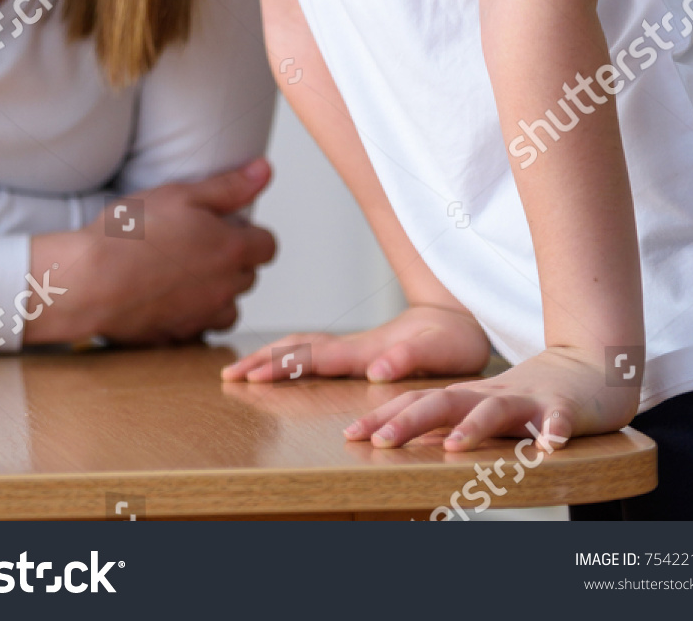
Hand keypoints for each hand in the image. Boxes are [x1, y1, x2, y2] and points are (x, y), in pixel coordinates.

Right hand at [23, 158, 276, 345]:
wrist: (90, 281)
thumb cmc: (131, 234)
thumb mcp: (181, 194)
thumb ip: (229, 185)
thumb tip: (265, 170)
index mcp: (232, 250)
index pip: (268, 246)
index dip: (250, 234)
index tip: (225, 227)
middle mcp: (224, 288)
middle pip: (248, 277)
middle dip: (233, 261)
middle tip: (196, 244)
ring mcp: (201, 317)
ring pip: (228, 309)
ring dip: (216, 293)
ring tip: (184, 275)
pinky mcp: (176, 338)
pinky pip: (198, 330)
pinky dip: (191, 317)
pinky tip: (166, 299)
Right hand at [221, 305, 490, 382]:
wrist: (463, 316)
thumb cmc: (454, 339)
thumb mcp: (439, 352)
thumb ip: (407, 358)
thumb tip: (375, 369)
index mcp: (365, 350)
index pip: (312, 359)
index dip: (280, 368)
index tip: (250, 376)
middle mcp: (355, 347)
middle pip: (298, 350)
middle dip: (262, 361)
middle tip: (229, 375)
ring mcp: (357, 347)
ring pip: (304, 348)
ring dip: (273, 357)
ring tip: (244, 369)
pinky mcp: (363, 351)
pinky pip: (317, 353)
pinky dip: (292, 357)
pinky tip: (284, 365)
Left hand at [343, 345, 640, 450]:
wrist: (591, 365)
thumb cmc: (533, 396)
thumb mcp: (485, 408)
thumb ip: (451, 420)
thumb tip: (401, 439)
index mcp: (471, 397)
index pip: (420, 402)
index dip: (386, 417)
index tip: (351, 435)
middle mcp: (492, 395)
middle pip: (446, 402)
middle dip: (410, 421)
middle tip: (380, 442)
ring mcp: (529, 399)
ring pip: (497, 410)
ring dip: (475, 428)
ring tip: (453, 448)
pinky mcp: (566, 406)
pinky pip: (559, 418)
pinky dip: (553, 429)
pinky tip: (549, 444)